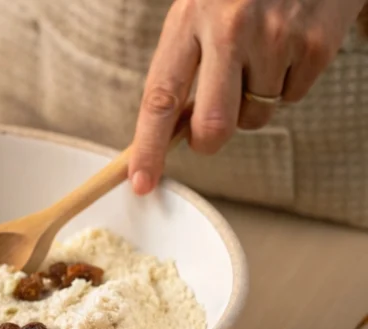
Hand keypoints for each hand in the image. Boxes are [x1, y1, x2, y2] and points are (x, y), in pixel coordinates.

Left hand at [129, 0, 365, 194]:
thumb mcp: (199, 11)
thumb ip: (183, 66)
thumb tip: (173, 131)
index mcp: (189, 20)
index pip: (160, 98)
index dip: (148, 148)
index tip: (141, 182)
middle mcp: (230, 29)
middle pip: (213, 125)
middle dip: (209, 141)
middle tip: (208, 132)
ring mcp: (276, 37)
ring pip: (255, 116)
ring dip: (253, 103)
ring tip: (259, 57)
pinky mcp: (315, 45)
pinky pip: (292, 97)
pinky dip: (287, 84)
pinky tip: (287, 47)